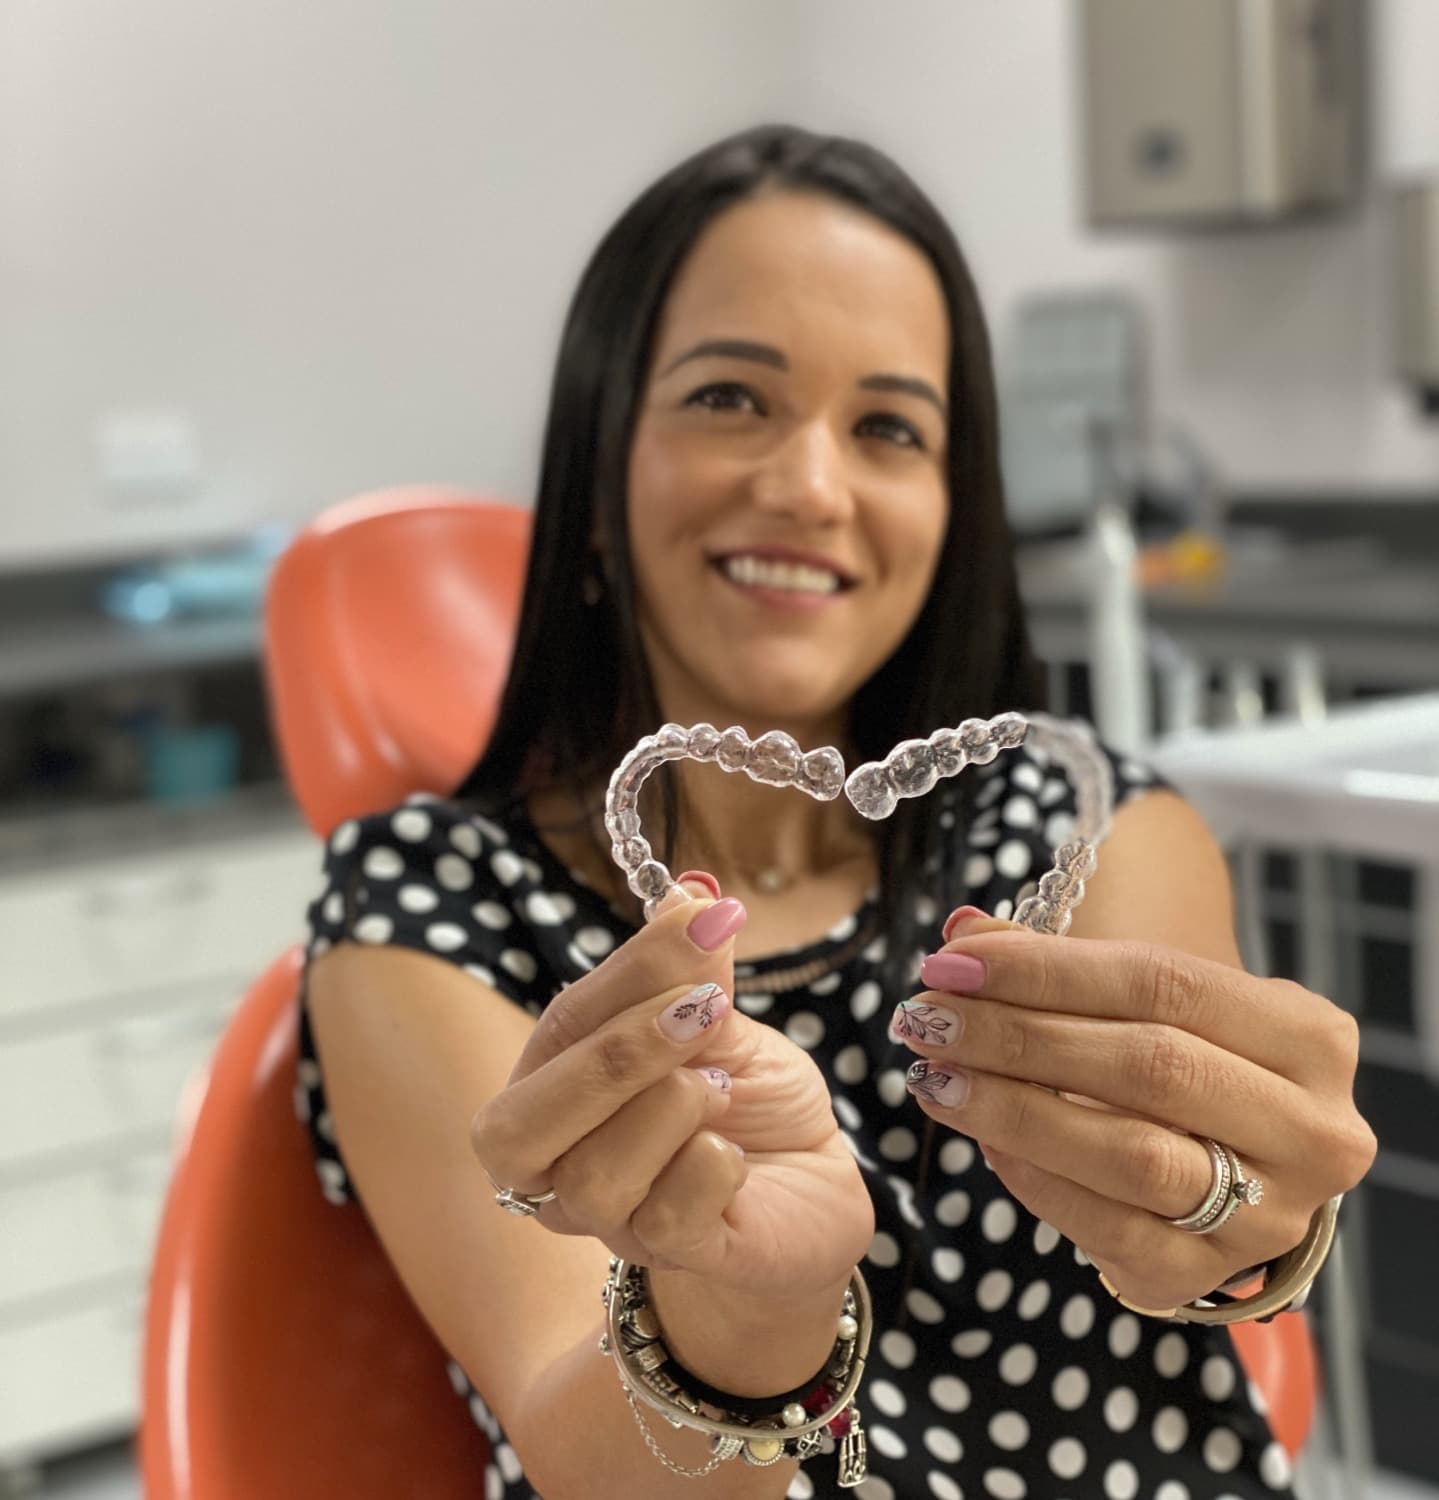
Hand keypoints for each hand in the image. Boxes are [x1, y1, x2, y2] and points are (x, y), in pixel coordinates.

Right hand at [469, 879, 872, 1301]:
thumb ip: (689, 972)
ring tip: (720, 1091)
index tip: (700, 923)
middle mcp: (556, 1165)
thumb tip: (690, 897)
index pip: (557, 1029)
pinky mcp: (674, 1260)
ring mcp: (608, 1224)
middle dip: (614, 1057)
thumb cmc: (744, 1097)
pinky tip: (734, 1152)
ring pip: (593, 1177)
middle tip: (702, 1010)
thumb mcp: (718, 1021)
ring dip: (671, 1112)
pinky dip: (709, 1168)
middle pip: (517, 1130)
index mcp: (552, 1088)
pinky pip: (666, 1219)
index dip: (626, 975)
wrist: (810, 1181)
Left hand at [889, 910, 1375, 1311]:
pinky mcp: (1204, 1276)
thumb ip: (1055, 957)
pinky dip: (1031, 1174)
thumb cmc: (1175, 1045)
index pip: (1164, 982)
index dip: (1048, 969)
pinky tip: (978, 1132)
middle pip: (1150, 1067)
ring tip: (933, 1073)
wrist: (1223, 1146)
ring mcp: (1270, 1218)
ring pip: (1131, 1156)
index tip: (952, 961)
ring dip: (1013, 1108)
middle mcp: (1312, 1133)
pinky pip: (1103, 1228)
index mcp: (1309, 1037)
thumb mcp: (1140, 987)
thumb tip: (962, 935)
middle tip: (929, 1015)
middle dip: (1020, 1036)